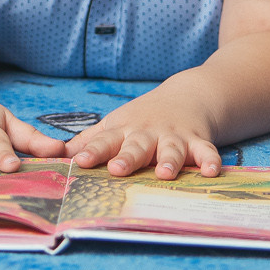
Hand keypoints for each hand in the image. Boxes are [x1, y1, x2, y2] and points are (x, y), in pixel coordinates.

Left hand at [67, 82, 221, 178]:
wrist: (188, 95)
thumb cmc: (144, 118)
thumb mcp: (115, 124)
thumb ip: (89, 141)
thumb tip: (56, 155)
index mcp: (123, 132)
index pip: (103, 142)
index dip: (91, 152)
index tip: (78, 163)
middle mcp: (147, 134)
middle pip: (135, 146)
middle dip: (127, 158)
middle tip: (117, 169)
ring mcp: (173, 136)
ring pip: (170, 149)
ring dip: (168, 160)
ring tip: (164, 173)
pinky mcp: (198, 140)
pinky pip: (206, 151)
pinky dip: (210, 160)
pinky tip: (213, 172)